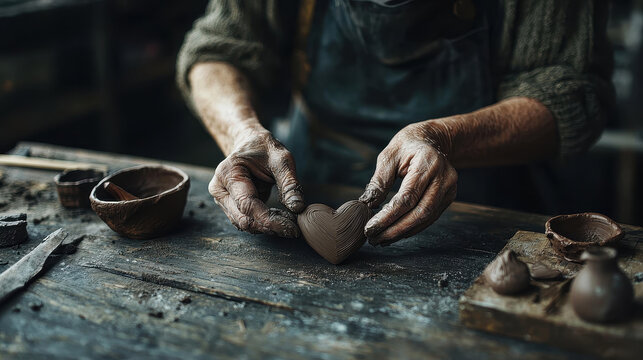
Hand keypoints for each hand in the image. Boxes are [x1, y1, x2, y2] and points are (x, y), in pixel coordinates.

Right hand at [209, 130, 304, 237]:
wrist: (249, 144)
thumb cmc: (264, 148)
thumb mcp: (282, 159)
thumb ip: (289, 183)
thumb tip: (298, 207)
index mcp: (228, 174)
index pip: (247, 205)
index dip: (269, 220)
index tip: (291, 228)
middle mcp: (220, 190)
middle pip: (243, 219)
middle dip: (270, 226)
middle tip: (294, 227)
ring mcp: (223, 200)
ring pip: (244, 224)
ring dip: (268, 227)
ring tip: (288, 220)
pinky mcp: (230, 207)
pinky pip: (247, 220)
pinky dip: (264, 223)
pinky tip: (279, 217)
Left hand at [359, 122, 457, 245]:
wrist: (431, 140)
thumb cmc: (406, 146)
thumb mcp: (389, 155)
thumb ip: (379, 180)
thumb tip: (367, 205)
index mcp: (428, 162)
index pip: (407, 197)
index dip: (388, 216)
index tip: (370, 228)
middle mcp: (444, 176)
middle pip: (420, 212)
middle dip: (395, 229)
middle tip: (374, 239)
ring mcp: (449, 188)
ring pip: (426, 218)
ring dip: (402, 232)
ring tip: (381, 239)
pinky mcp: (449, 197)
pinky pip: (430, 217)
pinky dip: (412, 228)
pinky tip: (395, 232)